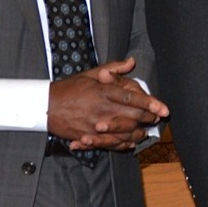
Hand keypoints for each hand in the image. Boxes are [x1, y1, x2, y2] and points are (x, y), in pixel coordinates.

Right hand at [47, 57, 168, 150]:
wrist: (43, 106)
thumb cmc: (69, 88)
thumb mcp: (90, 74)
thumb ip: (113, 68)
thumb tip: (131, 62)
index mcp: (103, 92)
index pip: (133, 98)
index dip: (151, 104)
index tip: (164, 109)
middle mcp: (102, 109)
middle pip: (133, 116)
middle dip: (148, 119)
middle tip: (157, 118)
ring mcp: (95, 125)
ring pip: (124, 133)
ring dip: (138, 133)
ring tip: (145, 131)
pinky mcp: (88, 137)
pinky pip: (110, 144)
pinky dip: (122, 144)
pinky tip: (129, 142)